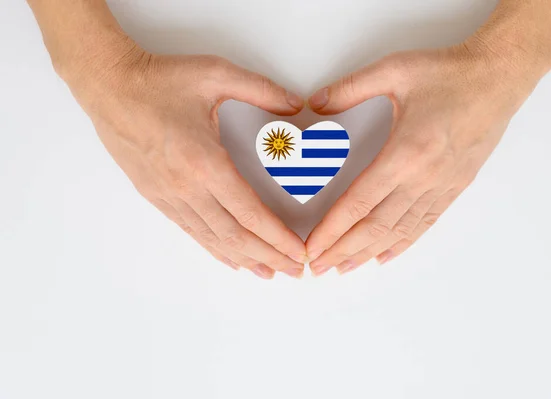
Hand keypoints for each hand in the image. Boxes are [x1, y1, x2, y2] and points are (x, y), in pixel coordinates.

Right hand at [62, 37, 306, 278]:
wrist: (108, 86)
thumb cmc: (160, 81)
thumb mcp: (216, 74)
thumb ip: (262, 90)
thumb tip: (295, 106)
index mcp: (205, 162)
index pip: (250, 213)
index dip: (277, 237)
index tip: (298, 253)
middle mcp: (186, 188)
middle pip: (235, 235)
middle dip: (268, 257)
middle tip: (293, 271)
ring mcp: (168, 196)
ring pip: (212, 239)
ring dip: (244, 259)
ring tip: (268, 274)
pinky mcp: (155, 196)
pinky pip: (191, 231)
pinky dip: (214, 248)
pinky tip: (230, 259)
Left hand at [305, 35, 550, 274]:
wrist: (500, 77)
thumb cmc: (449, 73)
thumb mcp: (394, 70)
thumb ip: (349, 88)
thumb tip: (315, 103)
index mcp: (405, 153)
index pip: (358, 202)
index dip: (332, 230)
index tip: (312, 248)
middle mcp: (423, 178)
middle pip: (375, 226)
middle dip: (343, 250)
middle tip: (319, 268)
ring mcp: (442, 186)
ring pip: (399, 231)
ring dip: (369, 253)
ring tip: (345, 268)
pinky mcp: (456, 186)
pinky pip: (425, 223)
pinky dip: (403, 243)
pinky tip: (386, 256)